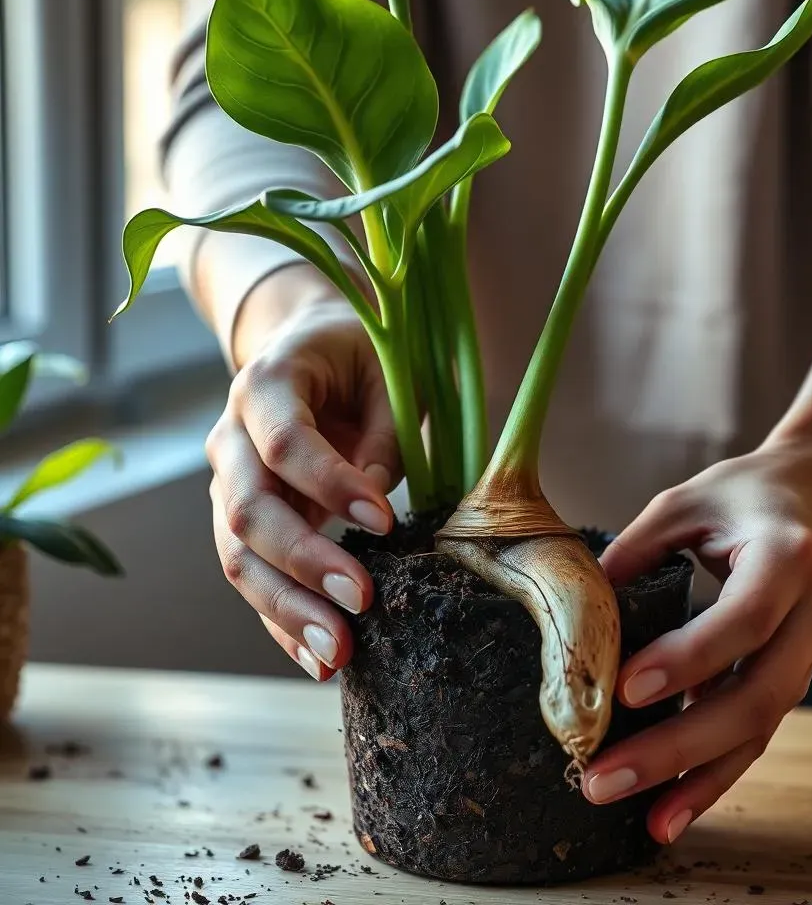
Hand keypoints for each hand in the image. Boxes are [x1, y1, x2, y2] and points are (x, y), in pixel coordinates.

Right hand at [205, 266, 399, 680]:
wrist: (304, 348)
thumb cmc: (356, 354)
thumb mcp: (386, 370)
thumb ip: (386, 430)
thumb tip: (375, 508)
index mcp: (267, 384)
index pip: (283, 442)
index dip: (329, 483)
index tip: (383, 521)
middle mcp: (232, 437)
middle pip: (249, 510)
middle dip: (305, 561)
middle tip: (362, 599)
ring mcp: (229, 483)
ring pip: (240, 556)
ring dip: (287, 609)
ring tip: (339, 653)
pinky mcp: (243, 521)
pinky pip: (253, 576)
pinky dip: (281, 621)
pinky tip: (317, 659)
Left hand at [584, 441, 811, 843]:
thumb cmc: (746, 492)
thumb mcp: (685, 503)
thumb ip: (634, 551)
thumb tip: (576, 615)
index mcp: (788, 558)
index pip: (741, 620)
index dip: (687, 659)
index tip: (624, 689)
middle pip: (755, 696)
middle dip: (678, 747)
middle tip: (603, 778)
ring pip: (760, 728)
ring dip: (699, 777)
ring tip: (641, 819)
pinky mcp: (798, 672)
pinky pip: (758, 730)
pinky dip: (717, 770)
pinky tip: (674, 807)